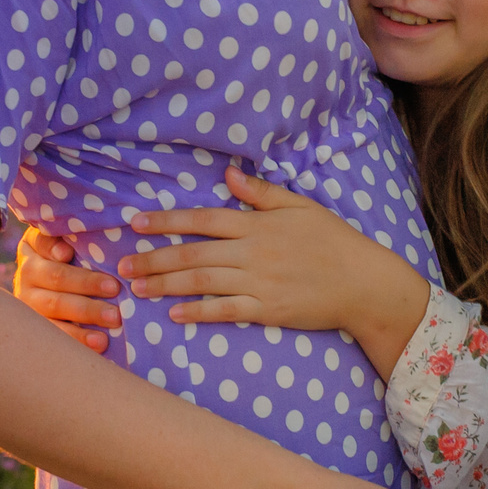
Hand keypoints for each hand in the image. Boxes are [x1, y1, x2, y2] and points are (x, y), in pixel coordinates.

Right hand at [13, 224, 118, 353]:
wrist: (49, 291)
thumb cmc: (72, 260)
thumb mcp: (67, 243)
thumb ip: (77, 237)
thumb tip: (79, 244)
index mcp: (34, 247)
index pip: (42, 242)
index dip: (54, 247)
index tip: (69, 253)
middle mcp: (26, 273)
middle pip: (56, 276)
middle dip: (86, 283)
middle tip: (115, 288)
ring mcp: (27, 302)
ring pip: (54, 307)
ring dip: (86, 312)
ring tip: (114, 318)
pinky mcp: (36, 328)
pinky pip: (56, 334)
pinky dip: (79, 339)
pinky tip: (101, 343)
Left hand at [122, 166, 430, 372]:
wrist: (364, 283)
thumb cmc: (334, 241)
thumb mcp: (301, 207)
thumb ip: (262, 193)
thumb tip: (229, 175)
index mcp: (258, 224)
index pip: (203, 218)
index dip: (166, 221)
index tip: (135, 224)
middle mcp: (253, 251)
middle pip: (193, 253)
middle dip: (154, 258)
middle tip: (123, 265)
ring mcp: (259, 282)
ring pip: (202, 282)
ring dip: (165, 284)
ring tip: (138, 287)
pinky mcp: (268, 310)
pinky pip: (225, 310)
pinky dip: (198, 311)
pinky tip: (173, 313)